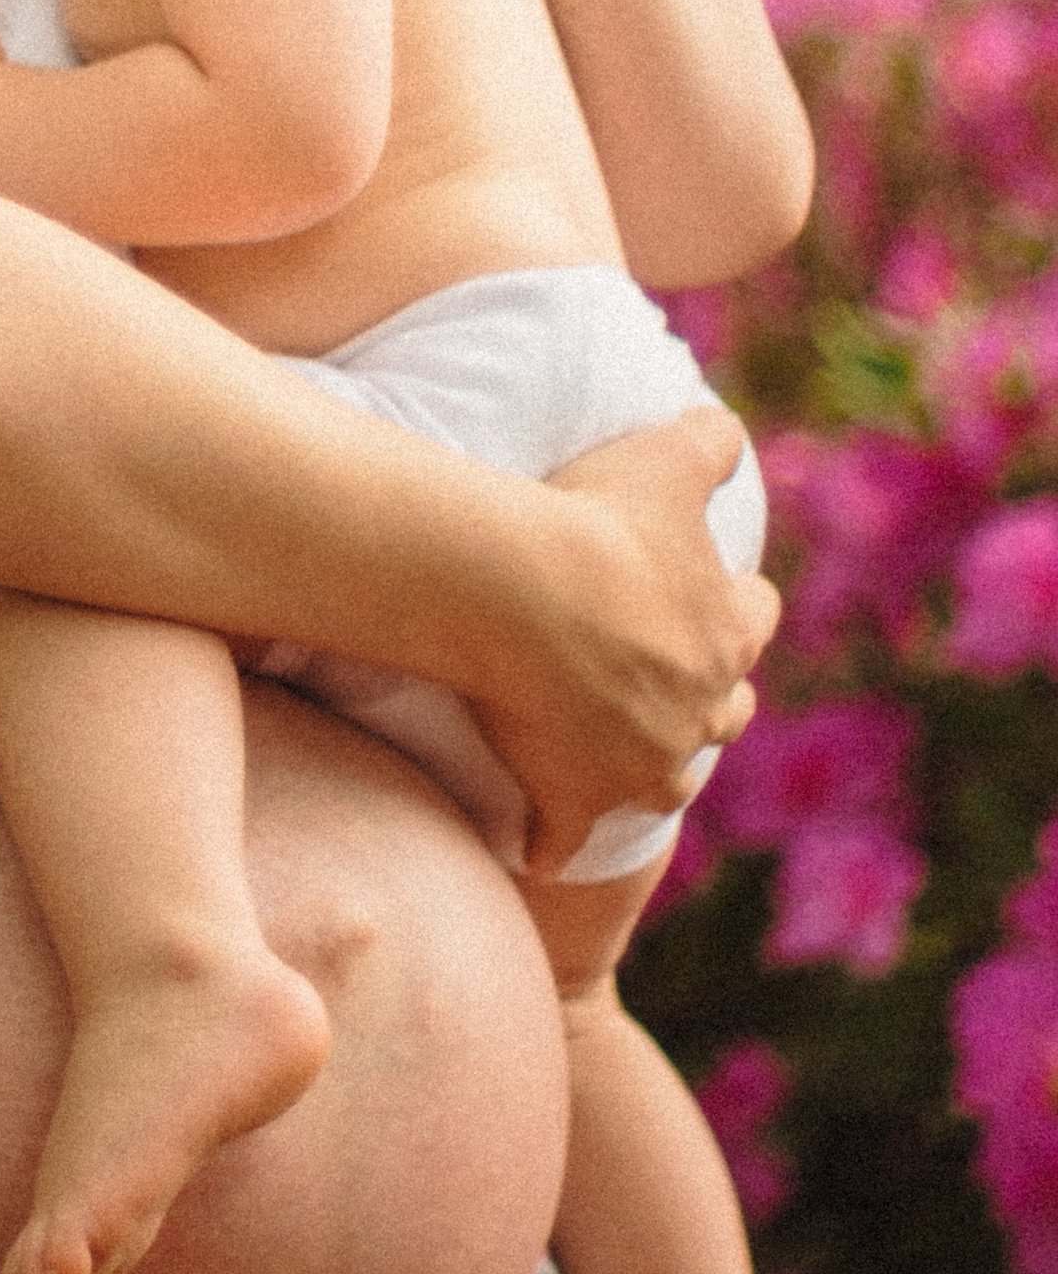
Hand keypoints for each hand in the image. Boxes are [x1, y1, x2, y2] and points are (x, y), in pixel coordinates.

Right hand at [470, 407, 776, 875]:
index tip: (713, 598)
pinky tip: (534, 845)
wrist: (523, 590)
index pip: (752, 622)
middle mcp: (695, 710)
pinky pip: (560, 836)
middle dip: (705, 701)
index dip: (733, 607)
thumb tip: (727, 428)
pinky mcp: (571, 795)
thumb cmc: (597, 520)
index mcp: (722, 633)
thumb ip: (709, 442)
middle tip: (667, 683)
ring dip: (645, 772)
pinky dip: (548, 841)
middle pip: (723, 716)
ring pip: (661, 783)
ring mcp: (636, 763)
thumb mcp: (667, 458)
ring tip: (615, 763)